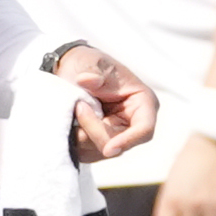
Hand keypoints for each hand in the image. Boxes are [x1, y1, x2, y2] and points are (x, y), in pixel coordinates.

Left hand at [46, 44, 155, 161]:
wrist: (72, 70)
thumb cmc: (89, 64)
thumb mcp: (92, 62)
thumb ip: (93, 71)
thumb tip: (88, 80)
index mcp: (142, 103)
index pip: (144, 129)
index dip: (128, 141)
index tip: (108, 149)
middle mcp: (133, 124)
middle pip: (117, 145)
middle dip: (92, 131)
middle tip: (77, 106)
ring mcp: (117, 136)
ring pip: (99, 152)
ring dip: (81, 136)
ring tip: (73, 110)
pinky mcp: (100, 143)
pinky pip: (87, 153)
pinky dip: (75, 142)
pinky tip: (71, 123)